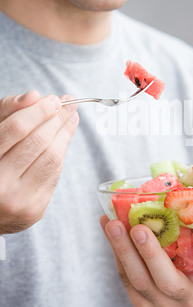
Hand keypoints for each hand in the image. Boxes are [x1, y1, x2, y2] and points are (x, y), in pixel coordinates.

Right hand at [0, 90, 78, 234]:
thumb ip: (8, 112)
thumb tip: (34, 96)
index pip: (17, 129)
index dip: (39, 111)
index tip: (55, 99)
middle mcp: (0, 183)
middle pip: (38, 142)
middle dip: (57, 119)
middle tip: (68, 104)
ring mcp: (18, 200)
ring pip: (51, 158)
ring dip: (65, 133)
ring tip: (71, 117)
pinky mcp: (34, 209)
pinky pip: (54, 174)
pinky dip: (61, 152)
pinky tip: (64, 137)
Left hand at [100, 214, 192, 306]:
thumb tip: (188, 188)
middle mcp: (191, 298)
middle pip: (169, 282)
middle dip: (152, 254)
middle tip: (139, 229)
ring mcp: (164, 305)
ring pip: (140, 280)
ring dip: (124, 250)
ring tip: (112, 225)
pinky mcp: (142, 305)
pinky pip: (126, 278)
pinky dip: (117, 251)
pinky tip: (109, 227)